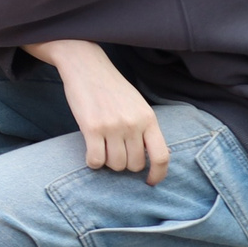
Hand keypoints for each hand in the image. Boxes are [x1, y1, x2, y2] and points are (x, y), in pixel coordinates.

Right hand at [27, 38, 169, 184]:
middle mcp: (133, 124)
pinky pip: (96, 160)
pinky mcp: (91, 127)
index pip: (162, 156)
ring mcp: (112, 126)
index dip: (158, 174)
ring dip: (108, 163)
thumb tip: (157, 156)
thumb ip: (146, 128)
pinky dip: (93, 163)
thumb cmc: (111, 87)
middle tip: (115, 153)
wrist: (85, 65)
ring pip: (115, 165)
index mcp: (148, 118)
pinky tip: (91, 155)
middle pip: (134, 164)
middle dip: (125, 164)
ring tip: (102, 150)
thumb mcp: (137, 105)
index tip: (149, 181)